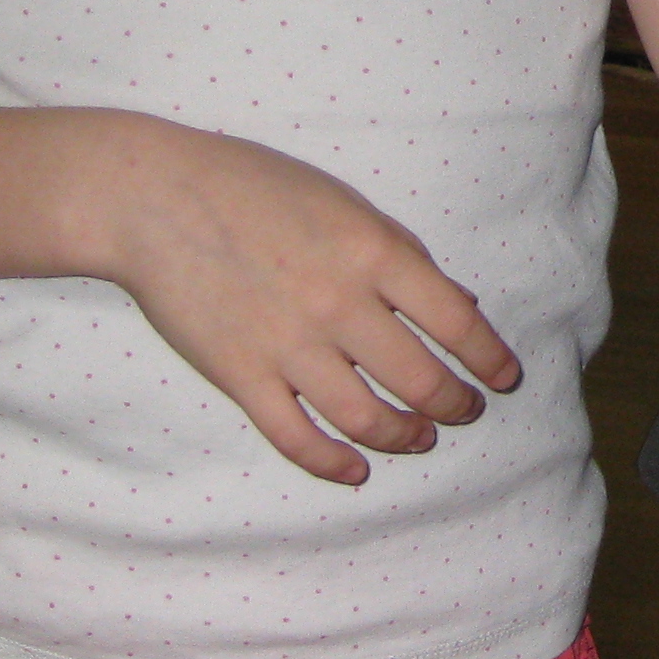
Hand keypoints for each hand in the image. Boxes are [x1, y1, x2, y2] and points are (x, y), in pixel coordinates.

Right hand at [102, 121, 521, 483]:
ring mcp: (287, 343)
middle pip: (418, 378)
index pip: (455, 320)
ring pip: (365, 417)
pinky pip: (296, 436)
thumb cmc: (255, 188)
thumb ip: (401, 254)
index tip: (503, 378)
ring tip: (419, 437)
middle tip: (464, 411)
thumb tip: (462, 304)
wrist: (154, 198)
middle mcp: (337, 303)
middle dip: (453, 404)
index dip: (488, 357)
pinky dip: (332, 462)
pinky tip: (356, 469)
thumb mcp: (343, 203)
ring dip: (402, 436)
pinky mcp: (241, 375)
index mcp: (371, 251)